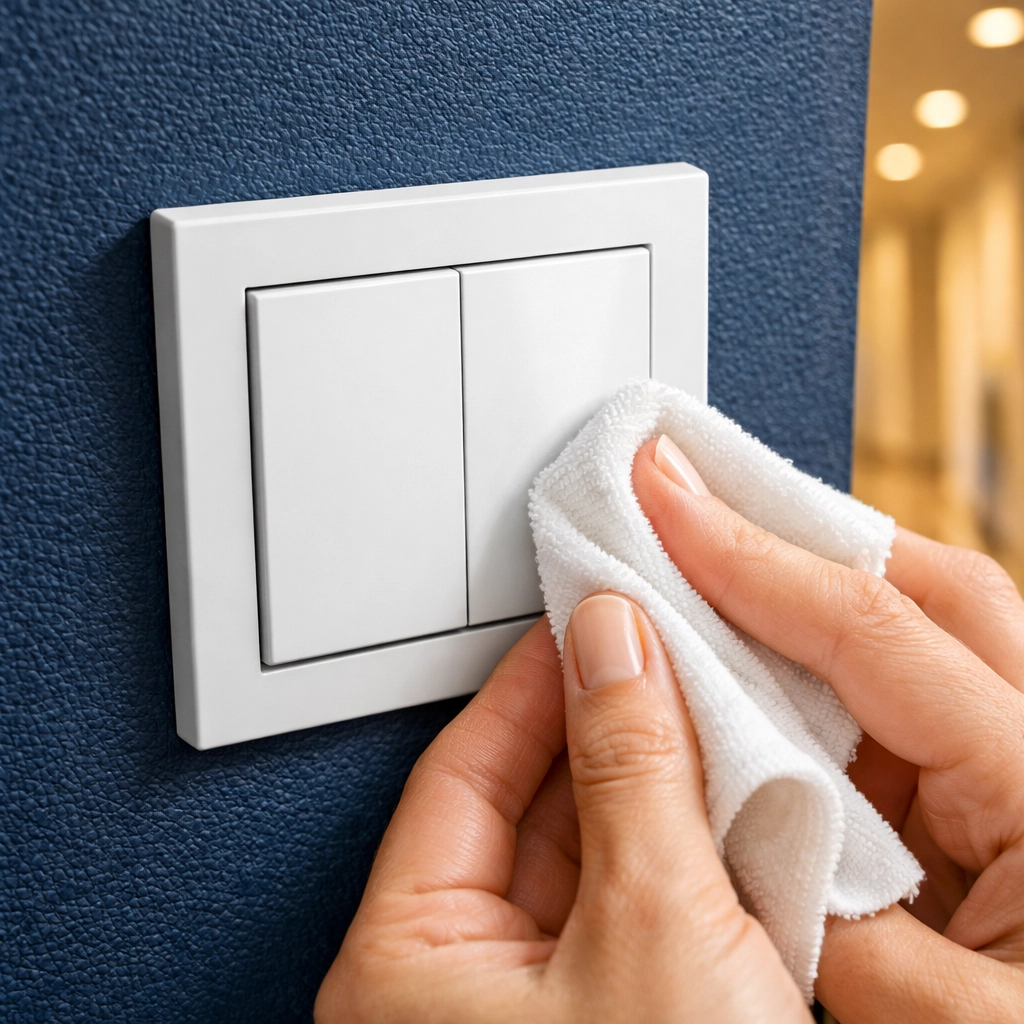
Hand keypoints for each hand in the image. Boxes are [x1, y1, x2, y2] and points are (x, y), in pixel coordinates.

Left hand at [315, 598, 807, 1021]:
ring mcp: (532, 1008)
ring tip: (690, 705)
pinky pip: (627, 900)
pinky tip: (715, 797)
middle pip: (522, 806)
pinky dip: (671, 841)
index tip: (576, 618)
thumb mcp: (650, 928)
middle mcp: (453, 987)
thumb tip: (612, 643)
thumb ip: (629, 771)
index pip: (460, 771)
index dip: (528, 682)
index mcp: (406, 966)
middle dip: (595, 722)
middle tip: (646, 647)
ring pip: (581, 851)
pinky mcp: (605, 1019)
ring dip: (643, 778)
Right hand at [632, 435, 1023, 1021]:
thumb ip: (833, 910)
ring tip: (709, 568)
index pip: (878, 630)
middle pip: (927, 588)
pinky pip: (895, 708)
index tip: (668, 505)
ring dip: (804, 599)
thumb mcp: (938, 1021)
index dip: (755, 558)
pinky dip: (816, 680)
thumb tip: (739, 818)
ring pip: (915, 638)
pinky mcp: (990, 808)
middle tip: (695, 497)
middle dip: (798, 534)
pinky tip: (753, 680)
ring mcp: (1017, 775)